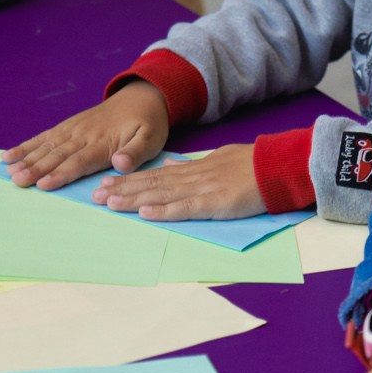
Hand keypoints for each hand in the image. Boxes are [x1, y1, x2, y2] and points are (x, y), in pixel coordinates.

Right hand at [2, 80, 169, 189]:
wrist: (142, 95)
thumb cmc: (148, 123)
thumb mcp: (152, 138)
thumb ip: (136, 153)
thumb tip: (120, 163)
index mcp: (103, 142)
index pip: (79, 161)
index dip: (60, 173)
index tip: (43, 184)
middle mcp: (84, 135)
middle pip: (57, 155)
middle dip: (36, 169)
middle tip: (17, 181)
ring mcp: (73, 129)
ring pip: (47, 146)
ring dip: (27, 158)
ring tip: (8, 170)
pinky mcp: (68, 126)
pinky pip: (45, 136)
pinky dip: (27, 145)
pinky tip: (10, 154)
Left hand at [95, 143, 263, 219]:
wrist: (277, 166)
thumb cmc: (252, 165)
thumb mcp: (218, 158)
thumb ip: (193, 164)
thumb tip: (171, 165)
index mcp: (193, 168)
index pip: (154, 175)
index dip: (129, 180)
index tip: (106, 183)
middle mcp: (192, 177)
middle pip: (151, 184)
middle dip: (122, 190)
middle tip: (95, 196)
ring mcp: (202, 190)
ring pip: (161, 195)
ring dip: (134, 200)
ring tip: (110, 204)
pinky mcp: (215, 203)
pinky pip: (185, 209)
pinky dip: (164, 212)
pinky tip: (145, 214)